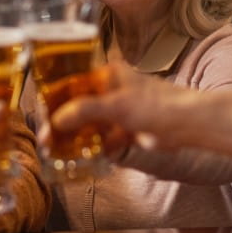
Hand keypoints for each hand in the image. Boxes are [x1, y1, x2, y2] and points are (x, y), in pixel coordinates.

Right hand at [49, 62, 168, 149]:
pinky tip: (80, 158)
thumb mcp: (117, 105)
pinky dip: (93, 147)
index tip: (41, 117)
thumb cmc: (157, 105)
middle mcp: (111, 90)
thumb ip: (85, 110)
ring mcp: (120, 110)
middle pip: (79, 106)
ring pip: (90, 123)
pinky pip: (104, 138)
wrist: (189, 124)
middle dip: (62, 123)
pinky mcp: (128, 129)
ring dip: (76, 137)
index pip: (72, 84)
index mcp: (107, 75)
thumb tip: (56, 121)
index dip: (55, 101)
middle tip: (47, 139)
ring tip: (57, 151)